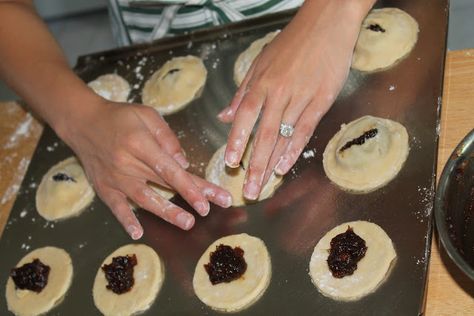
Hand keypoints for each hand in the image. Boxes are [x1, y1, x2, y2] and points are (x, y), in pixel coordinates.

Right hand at [62, 99, 231, 238]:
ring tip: (186, 223)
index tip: (209, 199)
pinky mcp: (103, 187)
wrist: (82, 121)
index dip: (191, 185)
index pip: (171, 169)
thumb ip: (167, 138)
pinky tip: (137, 232)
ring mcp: (114, 178)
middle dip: (190, 197)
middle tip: (209, 211)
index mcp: (140, 143)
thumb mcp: (146, 115)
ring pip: (144, 198)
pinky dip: (125, 220)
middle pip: (164, 183)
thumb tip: (184, 163)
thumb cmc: (119, 116)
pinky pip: (115, 206)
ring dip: (166, 212)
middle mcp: (127, 163)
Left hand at [217, 1, 371, 199]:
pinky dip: (294, 151)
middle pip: (263, 135)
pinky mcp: (321, 100)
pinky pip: (305, 130)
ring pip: (283, 137)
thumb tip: (224, 115)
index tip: (230, 163)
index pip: (244, 117)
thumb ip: (242, 92)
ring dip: (271, 165)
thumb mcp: (260, 62)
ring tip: (262, 186)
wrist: (326, 23)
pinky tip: (284, 168)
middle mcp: (278, 92)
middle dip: (253, 165)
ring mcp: (301, 97)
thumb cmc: (292, 42)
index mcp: (261, 82)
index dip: (237, 141)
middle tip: (247, 190)